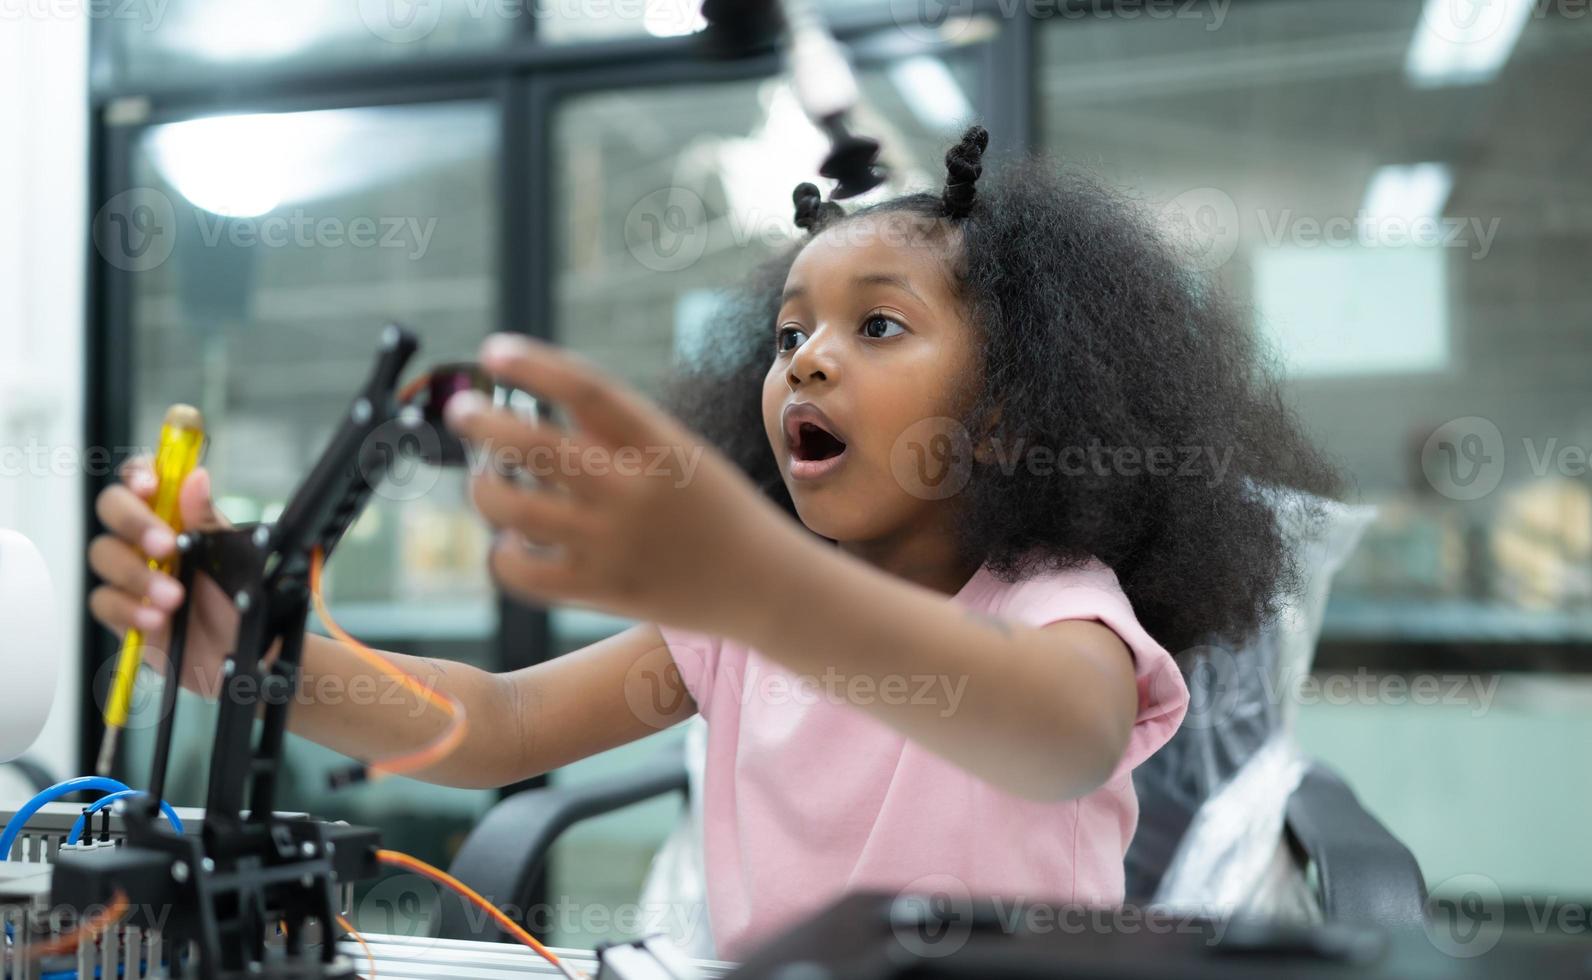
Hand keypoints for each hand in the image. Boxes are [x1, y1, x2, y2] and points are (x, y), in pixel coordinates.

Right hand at [87, 462, 241, 697]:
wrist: (240, 652)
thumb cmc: (236, 600)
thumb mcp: (231, 558)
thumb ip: (207, 520)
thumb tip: (196, 478)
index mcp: (174, 516)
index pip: (143, 480)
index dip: (140, 475)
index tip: (151, 486)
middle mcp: (145, 538)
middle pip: (113, 509)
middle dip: (135, 523)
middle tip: (166, 545)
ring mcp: (130, 572)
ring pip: (104, 554)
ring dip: (138, 574)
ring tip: (174, 597)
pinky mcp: (120, 609)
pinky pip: (104, 600)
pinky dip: (129, 608)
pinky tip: (156, 618)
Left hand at [445, 334, 798, 637]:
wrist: (762, 583)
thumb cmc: (712, 507)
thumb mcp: (677, 453)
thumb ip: (611, 434)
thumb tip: (529, 404)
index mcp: (659, 444)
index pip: (587, 391)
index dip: (535, 365)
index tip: (494, 351)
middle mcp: (634, 492)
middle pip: (535, 447)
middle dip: (483, 422)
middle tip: (461, 410)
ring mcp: (614, 544)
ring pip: (512, 510)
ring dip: (485, 488)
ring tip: (490, 481)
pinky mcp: (600, 591)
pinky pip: (520, 572)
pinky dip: (503, 554)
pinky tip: (513, 543)